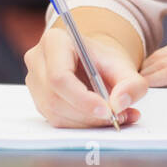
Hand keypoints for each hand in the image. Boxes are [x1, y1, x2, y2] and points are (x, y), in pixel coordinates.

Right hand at [24, 29, 146, 127]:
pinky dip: (82, 125)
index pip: (59, 76)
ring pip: (56, 114)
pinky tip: (101, 119)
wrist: (95, 63)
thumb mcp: (125, 67)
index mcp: (54, 41)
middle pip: (56, 98)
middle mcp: (38, 60)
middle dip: (89, 114)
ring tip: (116, 117)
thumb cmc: (105, 61)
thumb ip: (131, 84)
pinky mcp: (38, 101)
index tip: (107, 110)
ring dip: (88, 122)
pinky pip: (57, 121)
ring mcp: (34, 82)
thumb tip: (119, 104)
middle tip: (118, 117)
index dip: (82, 99)